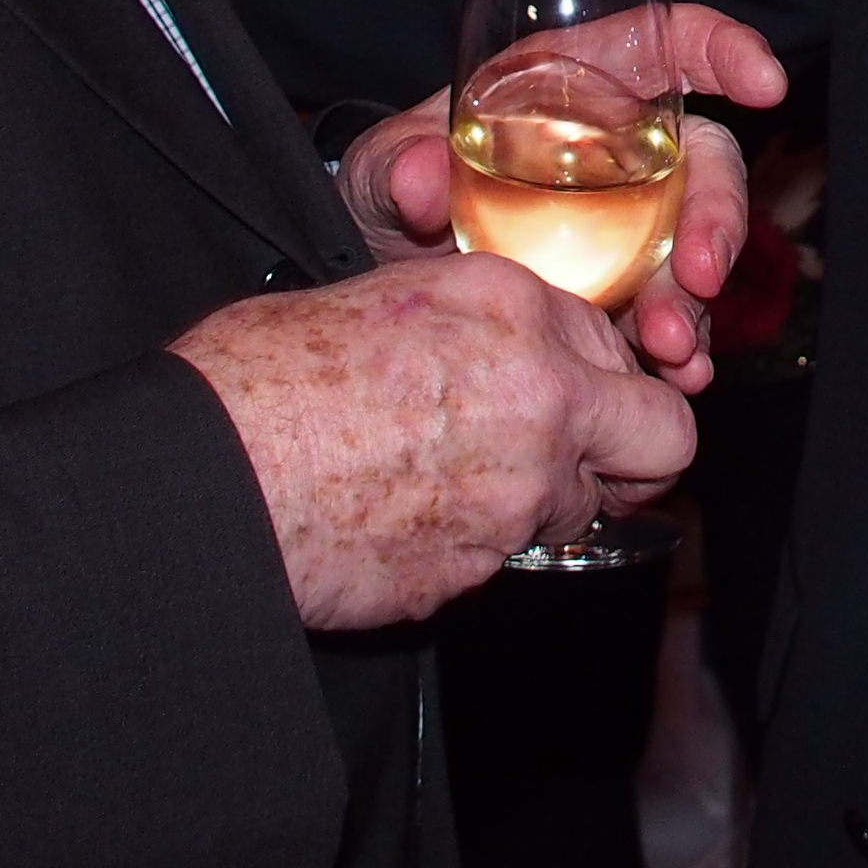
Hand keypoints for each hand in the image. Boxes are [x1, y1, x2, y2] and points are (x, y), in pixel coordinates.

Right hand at [173, 253, 696, 629]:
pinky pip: (504, 561)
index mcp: (514, 308)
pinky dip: (469, 546)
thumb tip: (511, 351)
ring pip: (579, 510)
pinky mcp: (479, 571)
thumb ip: (481, 323)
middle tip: (580, 458)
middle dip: (632, 453)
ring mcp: (519, 494)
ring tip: (442, 481)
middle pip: (661, 441)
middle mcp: (541, 397)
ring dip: (536, 503)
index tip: (572, 392)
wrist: (206, 472)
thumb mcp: (385, 297)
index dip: (597, 377)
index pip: (622, 350)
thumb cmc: (264, 375)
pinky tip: (400, 518)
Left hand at [335, 1, 786, 390]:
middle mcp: (620, 150)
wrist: (385, 276)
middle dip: (717, 216)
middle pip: (703, 163)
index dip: (725, 50)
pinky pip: (671, 315)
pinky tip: (678, 377)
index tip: (764, 84)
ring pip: (694, 250)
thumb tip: (421, 177)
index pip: (665, 44)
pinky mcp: (624, 291)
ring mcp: (630, 225)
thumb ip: (395, 165)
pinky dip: (682, 347)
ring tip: (671, 347)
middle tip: (699, 273)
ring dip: (696, 301)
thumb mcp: (379, 168)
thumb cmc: (394, 188)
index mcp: (573, 85)